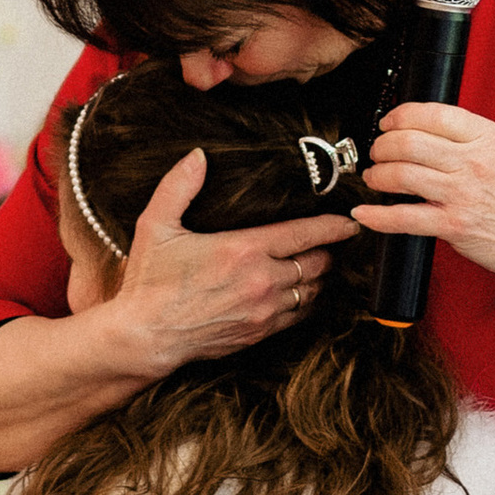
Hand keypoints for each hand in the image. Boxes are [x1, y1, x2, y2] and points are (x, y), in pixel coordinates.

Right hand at [105, 147, 356, 371]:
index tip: (349, 220)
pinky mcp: (260, 333)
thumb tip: (197, 157)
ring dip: (321, 276)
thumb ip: (179, 186)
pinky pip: (300, 315)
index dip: (334, 226)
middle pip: (318, 262)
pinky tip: (303, 292)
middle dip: (329, 250)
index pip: (305, 234)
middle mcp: (262, 281)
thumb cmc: (149, 283)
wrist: (146, 337)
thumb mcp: (155, 226)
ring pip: (313, 290)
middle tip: (333, 240)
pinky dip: (308, 301)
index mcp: (244, 250)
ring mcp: (264, 311)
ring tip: (321, 263)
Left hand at [353, 103, 494, 285]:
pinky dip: (376, 217)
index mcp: (487, 137)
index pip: (431, 114)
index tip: (388, 124)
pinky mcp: (454, 225)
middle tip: (377, 153)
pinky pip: (403, 218)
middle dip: (381, 147)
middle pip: (408, 142)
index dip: (399, 116)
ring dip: (376, 176)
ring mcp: (463, 193)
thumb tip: (423, 128)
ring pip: (400, 174)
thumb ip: (468, 138)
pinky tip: (365, 214)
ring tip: (374, 178)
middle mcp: (474, 161)